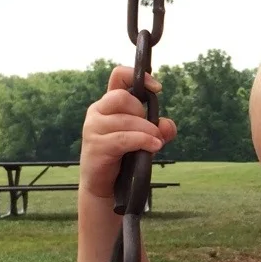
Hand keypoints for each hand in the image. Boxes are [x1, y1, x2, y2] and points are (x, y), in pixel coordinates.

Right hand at [80, 66, 176, 199]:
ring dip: (147, 131)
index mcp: (109, 104)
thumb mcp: (145, 139)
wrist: (105, 186)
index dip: (137, 75)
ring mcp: (93, 128)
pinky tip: (154, 147)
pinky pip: (123, 138)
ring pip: (125, 119)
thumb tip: (167, 124)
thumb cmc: (124, 158)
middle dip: (142, 112)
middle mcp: (98, 111)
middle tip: (152, 130)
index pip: (118, 76)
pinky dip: (142, 141)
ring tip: (157, 143)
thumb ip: (160, 129)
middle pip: (122, 97)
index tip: (157, 88)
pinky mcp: (95, 146)